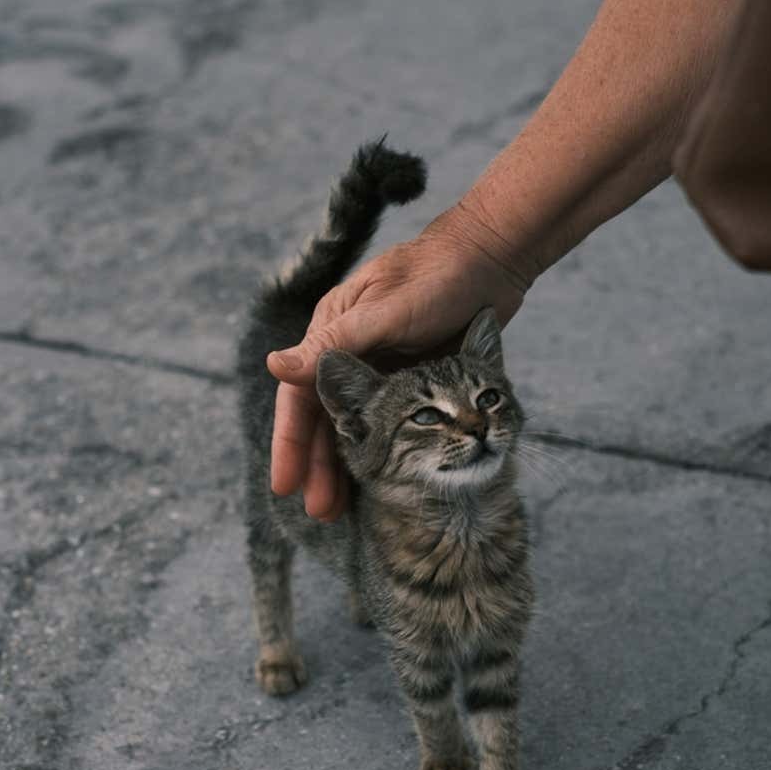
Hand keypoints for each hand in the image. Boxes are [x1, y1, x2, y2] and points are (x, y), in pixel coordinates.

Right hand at [266, 210, 531, 519]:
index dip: (292, 443)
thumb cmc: (439, 276)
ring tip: (344, 508)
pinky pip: (388, 422)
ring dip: (347, 465)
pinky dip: (379, 450)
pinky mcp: (413, 375)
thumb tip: (275, 366)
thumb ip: (337, 344)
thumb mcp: (387, 313)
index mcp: (333, 331)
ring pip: (355, 424)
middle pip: (325, 417)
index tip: (286, 486)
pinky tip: (381, 481)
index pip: (300, 396)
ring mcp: (383, 364)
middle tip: (321, 512)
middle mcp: (352, 351)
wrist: (494, 257)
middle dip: (319, 465)